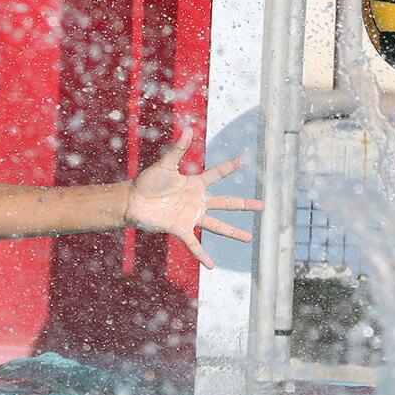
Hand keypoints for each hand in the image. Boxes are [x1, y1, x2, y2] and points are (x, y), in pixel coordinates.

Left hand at [125, 127, 264, 268]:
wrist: (132, 201)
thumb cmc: (147, 182)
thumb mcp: (164, 164)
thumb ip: (178, 149)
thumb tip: (188, 128)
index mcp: (194, 184)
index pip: (216, 175)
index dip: (229, 167)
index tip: (244, 160)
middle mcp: (196, 201)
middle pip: (226, 202)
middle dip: (244, 205)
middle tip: (263, 206)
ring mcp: (190, 216)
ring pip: (216, 225)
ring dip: (233, 232)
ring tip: (249, 238)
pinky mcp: (180, 229)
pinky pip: (194, 244)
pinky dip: (202, 256)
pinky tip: (212, 266)